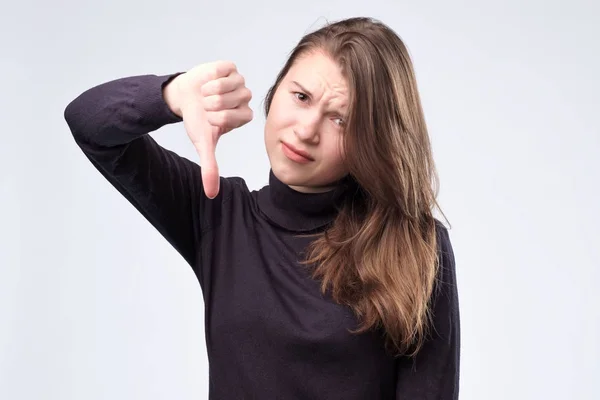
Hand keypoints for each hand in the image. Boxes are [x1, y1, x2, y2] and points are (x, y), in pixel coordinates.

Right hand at [165, 61, 252, 198]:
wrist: (184, 98)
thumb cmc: (197, 120)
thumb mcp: (203, 144)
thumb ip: (210, 167)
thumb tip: (211, 194)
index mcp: (243, 116)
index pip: (236, 116)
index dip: (218, 117)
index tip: (210, 118)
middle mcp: (245, 99)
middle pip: (233, 100)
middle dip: (213, 103)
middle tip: (206, 105)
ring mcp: (239, 82)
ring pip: (229, 84)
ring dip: (210, 90)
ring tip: (205, 94)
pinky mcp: (230, 67)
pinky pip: (223, 70)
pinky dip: (210, 77)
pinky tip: (207, 82)